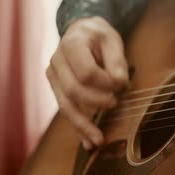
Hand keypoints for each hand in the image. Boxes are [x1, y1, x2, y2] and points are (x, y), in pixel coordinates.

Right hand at [46, 16, 127, 149]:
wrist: (81, 31)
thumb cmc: (99, 36)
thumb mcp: (112, 40)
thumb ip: (116, 61)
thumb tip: (119, 84)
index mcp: (71, 44)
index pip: (86, 72)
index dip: (105, 83)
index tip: (121, 85)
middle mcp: (56, 61)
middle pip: (74, 91)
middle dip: (96, 102)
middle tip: (115, 103)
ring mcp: (53, 76)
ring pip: (66, 105)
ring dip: (83, 125)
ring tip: (99, 140)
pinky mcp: (57, 88)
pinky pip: (66, 110)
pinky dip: (77, 127)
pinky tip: (87, 142)